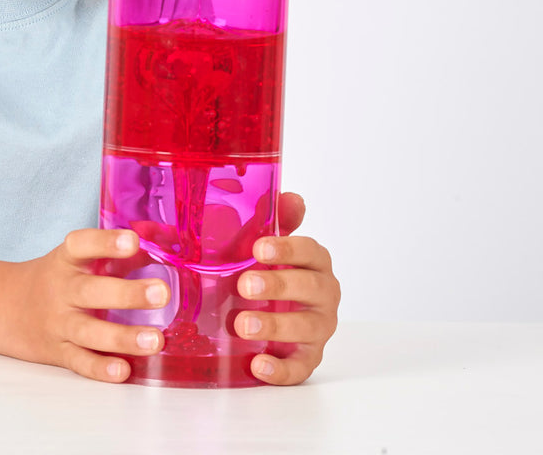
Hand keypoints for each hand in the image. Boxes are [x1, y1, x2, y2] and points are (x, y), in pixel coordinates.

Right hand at [10, 229, 169, 382]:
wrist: (5, 307)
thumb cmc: (55, 279)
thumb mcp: (75, 258)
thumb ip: (114, 250)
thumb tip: (162, 240)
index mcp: (66, 261)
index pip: (81, 245)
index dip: (106, 242)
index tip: (133, 241)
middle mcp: (61, 290)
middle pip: (90, 291)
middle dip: (127, 293)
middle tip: (161, 292)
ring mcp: (58, 323)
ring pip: (89, 332)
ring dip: (122, 336)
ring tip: (155, 340)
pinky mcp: (59, 352)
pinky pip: (79, 362)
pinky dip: (100, 368)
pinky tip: (123, 370)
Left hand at [233, 192, 339, 384]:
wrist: (269, 309)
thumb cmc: (269, 269)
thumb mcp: (267, 243)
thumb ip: (276, 218)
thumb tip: (290, 196)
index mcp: (315, 263)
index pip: (311, 251)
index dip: (288, 249)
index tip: (259, 248)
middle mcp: (323, 294)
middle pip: (312, 289)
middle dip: (279, 286)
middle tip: (245, 285)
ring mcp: (318, 328)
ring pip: (307, 329)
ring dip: (276, 325)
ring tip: (242, 324)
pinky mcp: (307, 357)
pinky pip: (301, 368)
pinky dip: (281, 370)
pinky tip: (258, 364)